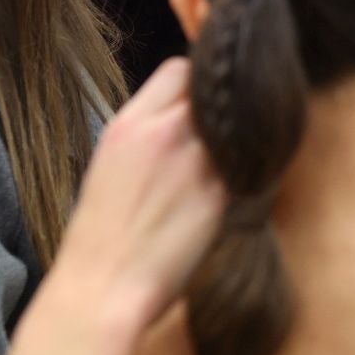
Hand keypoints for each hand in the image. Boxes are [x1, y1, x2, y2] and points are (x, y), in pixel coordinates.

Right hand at [50, 59, 226, 328]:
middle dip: (223, 104)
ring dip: (242, 134)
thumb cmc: (104, 235)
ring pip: (238, 124)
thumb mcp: (112, 165)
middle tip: (229, 126)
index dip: (198, 81)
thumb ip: (149, 135)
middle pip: (214, 90)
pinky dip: (251, 164)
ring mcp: (195, 161)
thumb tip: (185, 120)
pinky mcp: (220, 193)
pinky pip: (248, 161)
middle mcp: (164, 134)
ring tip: (239, 153)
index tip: (205, 99)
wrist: (104, 285)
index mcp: (129, 124)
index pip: (179, 69)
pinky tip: (245, 179)